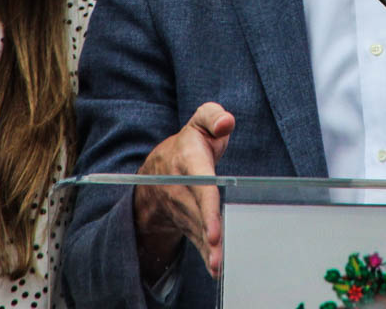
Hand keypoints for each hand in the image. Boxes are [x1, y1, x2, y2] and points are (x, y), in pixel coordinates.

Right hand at [133, 102, 234, 280]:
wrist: (157, 171)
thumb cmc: (189, 145)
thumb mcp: (199, 122)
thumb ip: (214, 116)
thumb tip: (227, 123)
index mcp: (189, 163)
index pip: (201, 187)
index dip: (207, 209)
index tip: (214, 229)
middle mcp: (182, 189)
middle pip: (198, 216)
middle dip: (209, 236)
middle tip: (221, 255)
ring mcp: (182, 209)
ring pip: (196, 232)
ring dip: (208, 251)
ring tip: (220, 266)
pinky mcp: (187, 222)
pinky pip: (195, 240)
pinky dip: (206, 256)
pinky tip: (217, 269)